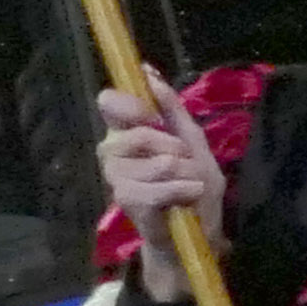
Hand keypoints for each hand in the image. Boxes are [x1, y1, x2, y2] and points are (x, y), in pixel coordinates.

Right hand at [93, 79, 222, 301]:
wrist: (196, 233)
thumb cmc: (192, 185)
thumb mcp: (192, 140)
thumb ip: (172, 108)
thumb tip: (149, 72)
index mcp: (126, 132)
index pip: (110, 103)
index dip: (132, 104)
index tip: (152, 116)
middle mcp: (113, 152)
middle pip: (139, 133)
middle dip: (175, 147)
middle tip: (184, 163)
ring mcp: (117, 178)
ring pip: (159, 162)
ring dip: (186, 173)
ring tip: (187, 185)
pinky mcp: (127, 202)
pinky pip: (160, 187)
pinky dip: (183, 191)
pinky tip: (185, 198)